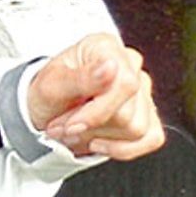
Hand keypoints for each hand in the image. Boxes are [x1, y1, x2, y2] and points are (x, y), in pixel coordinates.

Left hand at [26, 32, 165, 160]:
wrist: (44, 111)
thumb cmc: (48, 92)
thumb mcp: (50, 85)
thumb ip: (80, 78)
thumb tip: (110, 67)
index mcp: (106, 47)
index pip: (125, 84)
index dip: (97, 111)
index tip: (72, 125)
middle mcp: (130, 65)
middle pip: (128, 112)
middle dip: (89, 126)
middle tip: (62, 126)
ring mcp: (144, 91)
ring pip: (137, 129)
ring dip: (99, 137)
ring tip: (74, 130)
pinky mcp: (149, 115)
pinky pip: (150, 138)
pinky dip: (120, 148)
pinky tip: (97, 142)